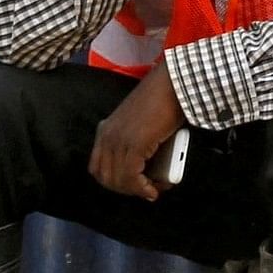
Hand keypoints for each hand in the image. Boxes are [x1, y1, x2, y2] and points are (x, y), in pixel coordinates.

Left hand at [89, 63, 185, 200]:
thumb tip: (150, 166)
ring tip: (154, 189)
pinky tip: (154, 189)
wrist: (174, 82)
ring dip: (136, 191)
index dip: (114, 182)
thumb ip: (137, 141)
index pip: (98, 167)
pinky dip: (142, 188)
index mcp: (106, 129)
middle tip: (147, 190)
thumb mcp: (142, 122)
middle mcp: (107, 136)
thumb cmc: (165, 97)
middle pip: (105, 177)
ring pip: (118, 180)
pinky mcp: (134, 144)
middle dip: (126, 189)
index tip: (133, 186)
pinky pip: (131, 177)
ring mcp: (119, 140)